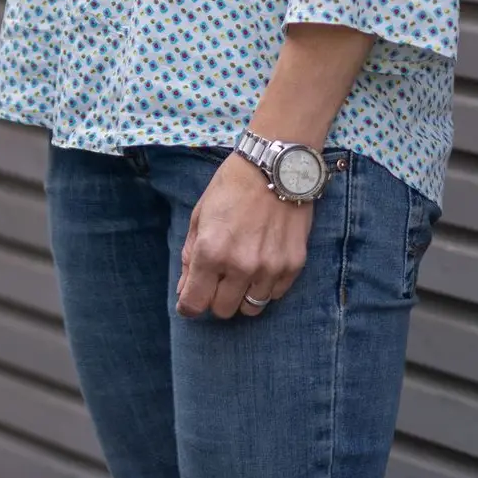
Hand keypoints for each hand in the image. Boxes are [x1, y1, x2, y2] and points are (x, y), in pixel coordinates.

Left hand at [176, 153, 313, 320]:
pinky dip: (266, 286)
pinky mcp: (293, 265)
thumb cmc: (231, 186)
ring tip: (243, 270)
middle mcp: (240, 266)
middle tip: (219, 279)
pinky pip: (275, 295)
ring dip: (242, 295)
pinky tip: (263, 263)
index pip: (194, 303)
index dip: (188, 305)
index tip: (190, 299)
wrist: (275, 166)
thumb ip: (190, 255)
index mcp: (211, 251)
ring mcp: (269, 268)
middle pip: (223, 311)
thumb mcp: (200, 215)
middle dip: (216, 298)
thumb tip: (184, 290)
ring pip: (251, 308)